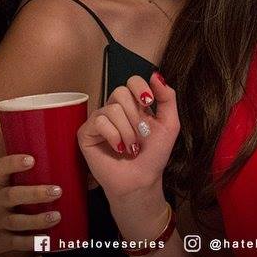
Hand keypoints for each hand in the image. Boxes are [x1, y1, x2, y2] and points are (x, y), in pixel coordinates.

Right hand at [0, 154, 62, 252]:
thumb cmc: (18, 200)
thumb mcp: (20, 185)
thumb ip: (40, 174)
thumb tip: (75, 161)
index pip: (0, 168)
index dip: (13, 163)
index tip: (32, 160)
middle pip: (10, 195)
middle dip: (34, 194)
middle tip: (57, 191)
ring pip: (15, 221)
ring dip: (37, 219)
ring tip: (57, 216)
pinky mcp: (4, 240)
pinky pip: (17, 242)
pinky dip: (32, 241)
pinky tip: (47, 239)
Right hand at [77, 72, 177, 203]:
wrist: (142, 181)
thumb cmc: (154, 156)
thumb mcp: (169, 124)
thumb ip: (167, 98)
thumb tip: (155, 75)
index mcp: (134, 105)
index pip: (132, 81)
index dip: (140, 88)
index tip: (148, 102)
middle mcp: (115, 109)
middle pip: (120, 92)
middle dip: (135, 116)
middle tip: (141, 135)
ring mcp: (99, 120)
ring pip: (112, 109)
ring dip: (127, 131)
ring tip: (131, 148)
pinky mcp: (86, 133)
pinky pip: (99, 122)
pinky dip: (114, 136)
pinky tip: (119, 149)